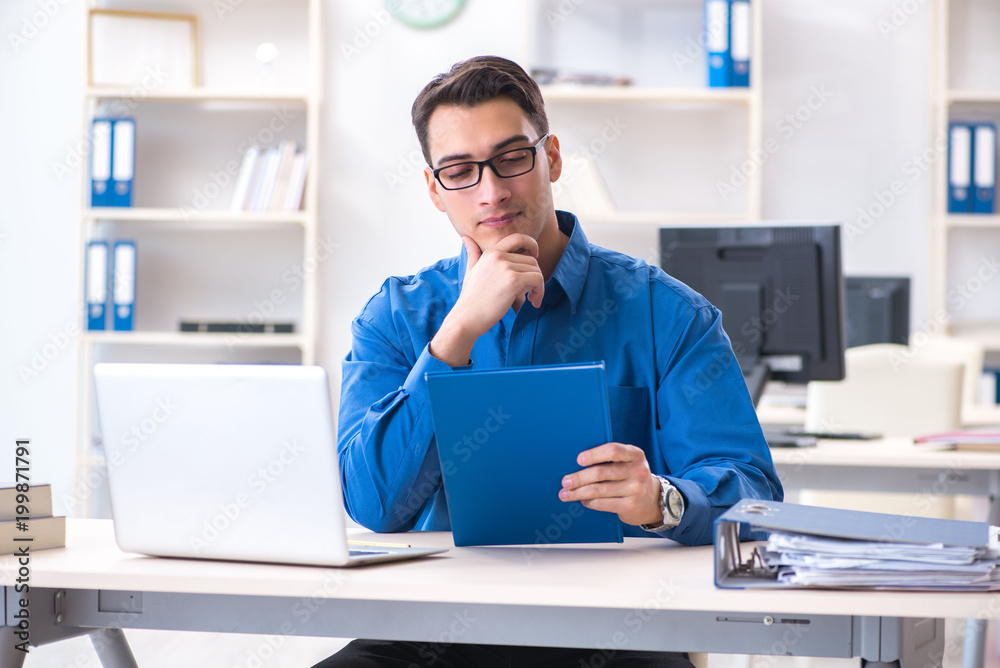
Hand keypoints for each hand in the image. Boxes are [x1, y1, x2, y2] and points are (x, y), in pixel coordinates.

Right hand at [429, 234, 543, 365]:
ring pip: (536, 270)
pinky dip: (540, 291)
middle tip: (532, 291)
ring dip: (538, 286)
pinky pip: (538, 280)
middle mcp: (498, 256)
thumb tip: (466, 238)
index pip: (518, 238)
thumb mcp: (470, 271)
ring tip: (531, 298)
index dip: (531, 244)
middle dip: (535, 275)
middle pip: (531, 259)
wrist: (467, 318)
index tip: (535, 257)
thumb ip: (473, 254)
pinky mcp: (513, 280)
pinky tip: (533, 301)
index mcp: (490, 252)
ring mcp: (506, 267)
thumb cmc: (471, 299)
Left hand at [558, 442, 662, 526]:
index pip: (613, 451)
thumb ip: (610, 458)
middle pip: (601, 473)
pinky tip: (583, 500)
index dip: (594, 454)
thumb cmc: (631, 475)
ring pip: (598, 490)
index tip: (579, 460)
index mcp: (635, 454)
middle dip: (579, 478)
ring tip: (565, 494)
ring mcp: (635, 490)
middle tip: (565, 481)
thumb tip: (578, 463)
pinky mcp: (630, 506)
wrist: (652, 499)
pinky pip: (602, 504)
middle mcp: (638, 471)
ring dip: (578, 493)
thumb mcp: (628, 462)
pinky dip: (589, 502)